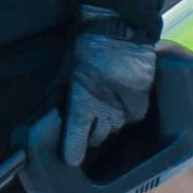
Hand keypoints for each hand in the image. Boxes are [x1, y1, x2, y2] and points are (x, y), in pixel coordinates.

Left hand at [61, 11, 158, 166]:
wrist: (119, 33)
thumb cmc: (87, 50)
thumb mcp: (66, 74)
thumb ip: (62, 97)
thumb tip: (52, 116)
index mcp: (83, 103)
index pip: (77, 136)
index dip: (73, 150)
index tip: (70, 159)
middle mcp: (106, 110)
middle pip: (96, 138)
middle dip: (89, 138)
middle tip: (82, 136)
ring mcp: (126, 110)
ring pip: (113, 131)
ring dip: (105, 128)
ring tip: (99, 121)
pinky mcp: (140, 105)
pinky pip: (129, 120)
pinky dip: (122, 118)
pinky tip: (116, 109)